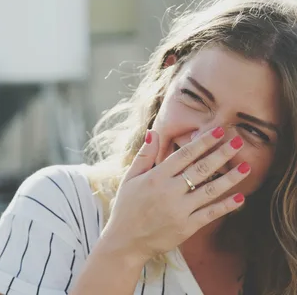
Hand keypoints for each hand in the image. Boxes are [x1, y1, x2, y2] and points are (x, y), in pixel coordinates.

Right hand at [102, 127, 248, 260]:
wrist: (126, 241)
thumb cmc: (126, 207)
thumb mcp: (130, 178)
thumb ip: (144, 155)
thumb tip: (153, 132)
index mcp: (156, 177)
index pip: (184, 155)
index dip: (203, 142)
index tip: (218, 131)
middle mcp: (170, 192)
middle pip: (201, 169)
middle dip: (221, 154)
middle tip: (238, 142)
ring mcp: (180, 210)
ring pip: (210, 191)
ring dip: (230, 178)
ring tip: (246, 167)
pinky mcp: (186, 227)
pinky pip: (210, 214)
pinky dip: (226, 206)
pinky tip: (240, 198)